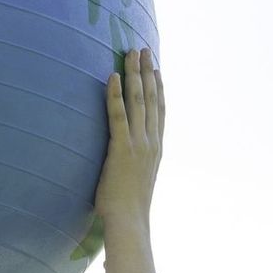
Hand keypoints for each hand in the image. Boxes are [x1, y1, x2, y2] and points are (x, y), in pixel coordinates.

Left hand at [92, 49, 164, 226]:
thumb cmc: (128, 208)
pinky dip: (115, 94)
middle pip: (152, 98)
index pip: (160, 110)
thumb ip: (136, 165)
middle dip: (147, 72)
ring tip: (130, 53)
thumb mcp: (137, 181)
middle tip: (143, 50)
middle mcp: (151, 142)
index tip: (156, 67)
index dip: (158, 86)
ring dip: (134, 74)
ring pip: (138, 101)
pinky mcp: (121, 148)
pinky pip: (118, 115)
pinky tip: (112, 77)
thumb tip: (128, 161)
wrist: (129, 222)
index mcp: (156, 148)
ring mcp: (138, 144)